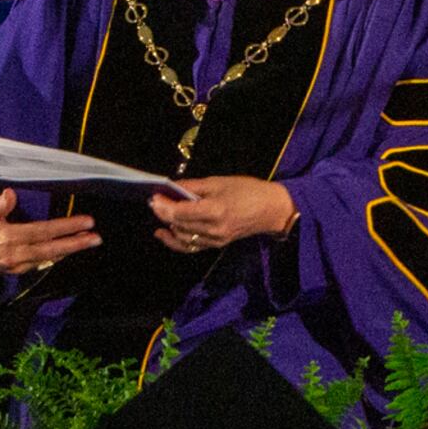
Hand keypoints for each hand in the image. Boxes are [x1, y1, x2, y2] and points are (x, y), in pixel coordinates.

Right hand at [0, 189, 97, 281]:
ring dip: (69, 250)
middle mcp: (15, 254)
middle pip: (52, 248)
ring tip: (88, 242)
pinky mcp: (15, 271)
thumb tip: (10, 194)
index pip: (44, 231)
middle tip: (96, 237)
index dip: (66, 226)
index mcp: (8, 238)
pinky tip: (65, 252)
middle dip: (76, 243)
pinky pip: (39, 264)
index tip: (87, 222)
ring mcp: (16, 265)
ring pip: (48, 257)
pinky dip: (54, 257)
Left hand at [150, 175, 296, 255]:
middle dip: (163, 213)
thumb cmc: (249, 190)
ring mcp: (215, 239)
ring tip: (161, 213)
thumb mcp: (221, 182)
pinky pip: (190, 246)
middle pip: (178, 224)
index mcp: (215, 210)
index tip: (154, 197)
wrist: (273, 209)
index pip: (180, 212)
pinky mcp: (216, 245)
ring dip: (168, 224)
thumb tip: (171, 187)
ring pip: (181, 236)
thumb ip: (194, 187)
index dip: (163, 205)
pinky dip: (175, 241)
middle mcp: (213, 229)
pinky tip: (164, 233)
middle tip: (154, 202)